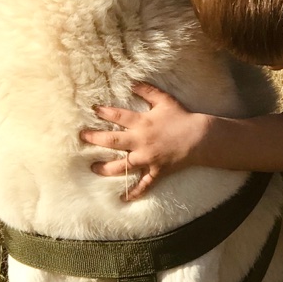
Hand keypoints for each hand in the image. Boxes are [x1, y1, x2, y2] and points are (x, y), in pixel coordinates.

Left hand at [80, 82, 208, 200]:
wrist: (200, 137)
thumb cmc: (182, 117)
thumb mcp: (164, 100)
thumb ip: (147, 91)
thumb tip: (132, 82)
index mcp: (142, 122)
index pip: (117, 116)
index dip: (104, 112)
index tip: (93, 110)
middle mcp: (141, 141)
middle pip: (113, 140)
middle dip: (95, 138)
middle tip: (82, 137)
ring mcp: (148, 158)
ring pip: (122, 166)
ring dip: (106, 168)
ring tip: (93, 168)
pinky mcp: (156, 171)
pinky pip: (144, 184)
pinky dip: (134, 192)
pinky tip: (123, 199)